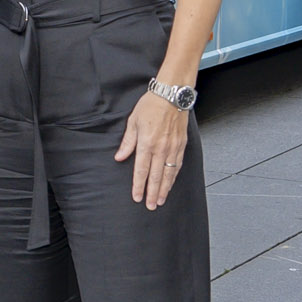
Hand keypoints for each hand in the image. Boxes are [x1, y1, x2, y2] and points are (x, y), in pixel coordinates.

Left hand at [116, 90, 190, 209]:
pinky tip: (171, 183)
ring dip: (165, 189)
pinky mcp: (182, 145)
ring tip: (161, 200)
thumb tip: (120, 157)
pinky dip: (174, 176)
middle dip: (153, 193)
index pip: (141, 170)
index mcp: (147, 143)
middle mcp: (161, 148)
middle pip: (156, 176)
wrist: (172, 95)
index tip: (137, 197)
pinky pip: (178, 165)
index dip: (139, 185)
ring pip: (169, 174)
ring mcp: (173, 147)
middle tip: (151, 206)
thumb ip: (128, 142)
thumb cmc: (151, 105)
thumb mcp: (133, 122)